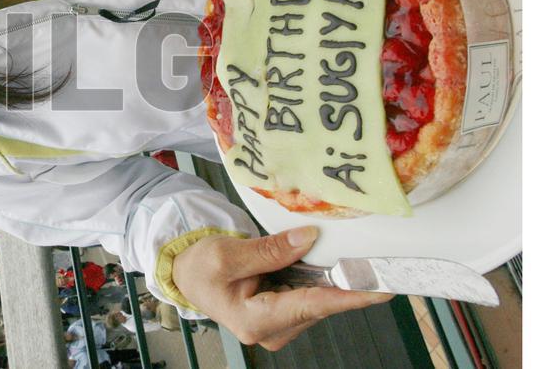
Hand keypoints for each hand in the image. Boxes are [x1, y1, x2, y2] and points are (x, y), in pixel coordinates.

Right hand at [171, 226, 392, 350]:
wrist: (186, 275)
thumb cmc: (200, 267)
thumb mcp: (227, 253)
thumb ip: (270, 250)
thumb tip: (308, 238)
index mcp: (255, 320)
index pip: (312, 305)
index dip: (349, 296)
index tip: (381, 288)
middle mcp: (272, 331)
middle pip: (319, 302)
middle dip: (338, 277)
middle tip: (361, 252)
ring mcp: (279, 327)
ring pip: (317, 298)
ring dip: (323, 275)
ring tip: (313, 249)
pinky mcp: (283, 317)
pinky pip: (310, 296)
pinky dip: (314, 278)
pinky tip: (308, 261)